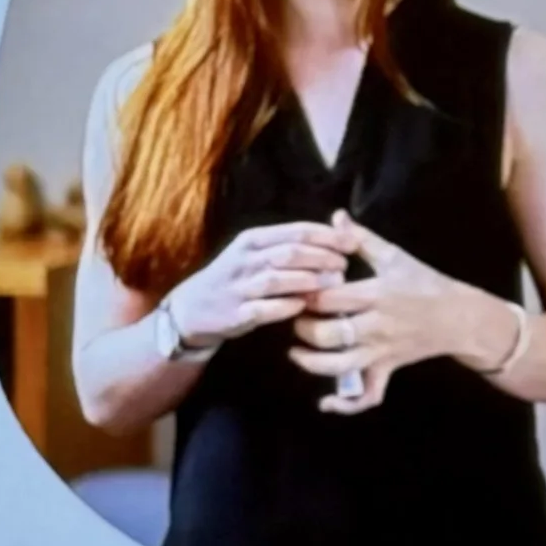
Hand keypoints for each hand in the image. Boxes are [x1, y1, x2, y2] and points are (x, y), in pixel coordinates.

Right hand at [160, 218, 350, 351]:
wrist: (192, 309)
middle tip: (344, 266)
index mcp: (253, 240)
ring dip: (308, 282)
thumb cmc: (235, 279)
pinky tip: (303, 308)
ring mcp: (238, 287)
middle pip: (290, 253)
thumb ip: (290, 244)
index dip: (327, 236)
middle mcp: (244, 260)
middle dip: (322, 258)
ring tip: (332, 286)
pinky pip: (263, 309)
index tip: (352, 243)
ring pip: (278, 279)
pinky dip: (286, 307)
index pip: (296, 232)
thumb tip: (336, 231)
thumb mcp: (256, 253)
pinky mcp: (235, 314)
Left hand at [288, 210, 517, 413]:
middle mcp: (377, 326)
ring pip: (340, 368)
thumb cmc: (423, 283)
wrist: (458, 317)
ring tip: (296, 352)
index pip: (331, 298)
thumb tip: (335, 217)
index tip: (295, 288)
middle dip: (304, 329)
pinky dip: (346, 406)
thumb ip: (361, 239)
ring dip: (312, 364)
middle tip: (295, 318)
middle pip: (330, 335)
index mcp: (377, 294)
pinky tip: (325, 403)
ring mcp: (381, 352)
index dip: (306, 295)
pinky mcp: (386, 370)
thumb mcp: (394, 257)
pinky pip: (367, 396)